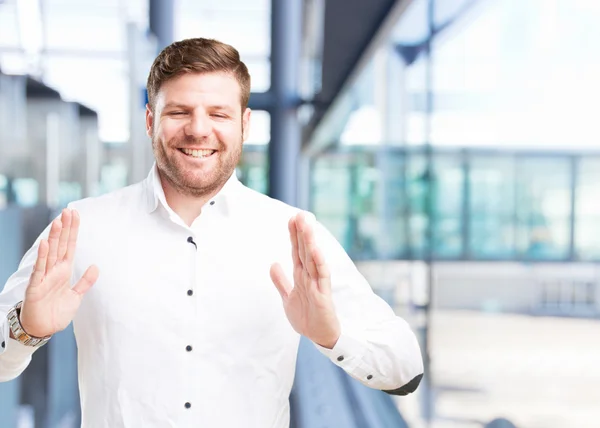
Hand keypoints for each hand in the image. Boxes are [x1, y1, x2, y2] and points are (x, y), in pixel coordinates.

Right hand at [19, 209, 98, 337]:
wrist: (42, 329)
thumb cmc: (56, 312)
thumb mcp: (76, 296)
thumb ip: (85, 281)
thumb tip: (96, 266)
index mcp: (64, 271)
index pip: (70, 246)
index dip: (73, 231)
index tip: (75, 215)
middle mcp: (54, 271)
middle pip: (60, 245)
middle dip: (65, 229)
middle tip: (68, 211)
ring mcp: (44, 277)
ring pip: (50, 254)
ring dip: (54, 238)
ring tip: (58, 222)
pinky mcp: (35, 287)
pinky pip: (39, 270)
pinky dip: (42, 257)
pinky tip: (46, 244)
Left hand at [270, 212, 340, 348]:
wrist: (320, 337)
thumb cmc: (307, 317)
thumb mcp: (288, 298)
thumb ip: (281, 281)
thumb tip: (273, 264)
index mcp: (301, 276)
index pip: (297, 251)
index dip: (294, 235)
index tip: (292, 218)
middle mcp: (310, 276)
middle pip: (305, 250)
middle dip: (302, 232)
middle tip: (300, 213)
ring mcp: (317, 284)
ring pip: (313, 259)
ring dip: (310, 241)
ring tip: (307, 224)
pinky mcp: (323, 294)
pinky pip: (321, 276)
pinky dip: (318, 262)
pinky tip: (315, 249)